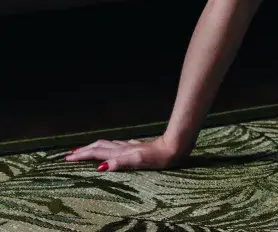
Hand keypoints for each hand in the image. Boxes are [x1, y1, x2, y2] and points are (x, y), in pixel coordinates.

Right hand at [64, 135, 186, 171]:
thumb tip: (100, 166)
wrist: (175, 147)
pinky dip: (107, 148)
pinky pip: (116, 146)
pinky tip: (111, 149)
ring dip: (94, 147)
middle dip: (84, 150)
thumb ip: (120, 162)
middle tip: (70, 155)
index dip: (82, 155)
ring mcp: (130, 147)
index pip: (97, 152)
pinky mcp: (136, 148)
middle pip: (99, 146)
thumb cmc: (159, 157)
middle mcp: (123, 148)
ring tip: (85, 150)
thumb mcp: (139, 161)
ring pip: (107, 145)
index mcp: (121, 152)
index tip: (67, 158)